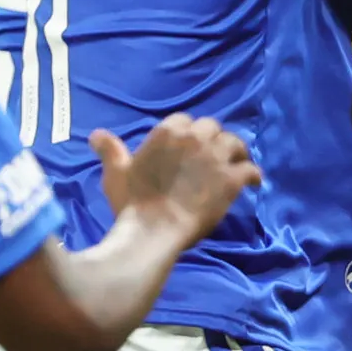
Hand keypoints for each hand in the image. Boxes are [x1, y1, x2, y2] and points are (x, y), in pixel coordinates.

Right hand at [93, 115, 258, 247]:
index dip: (188, 132)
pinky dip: (254, 175)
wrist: (154, 229)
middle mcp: (195, 138)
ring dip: (236, 151)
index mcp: (167, 133)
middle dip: (212, 138)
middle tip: (212, 154)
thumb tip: (96, 134)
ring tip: (236, 162)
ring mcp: (216, 157)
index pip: (184, 120)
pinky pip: (250, 170)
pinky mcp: (232, 179)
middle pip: (212, 127)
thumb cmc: (132, 202)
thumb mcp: (117, 173)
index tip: (189, 145)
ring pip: (235, 143)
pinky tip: (254, 182)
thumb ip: (111, 150)